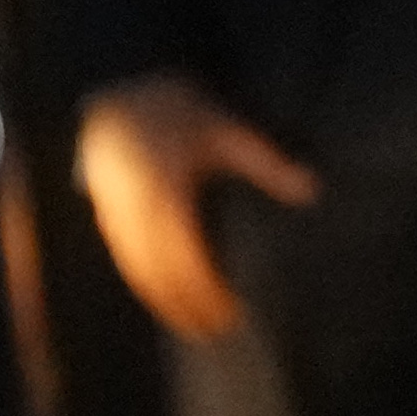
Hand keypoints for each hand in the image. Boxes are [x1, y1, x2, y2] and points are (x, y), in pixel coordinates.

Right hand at [73, 74, 317, 343]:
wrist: (118, 83)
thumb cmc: (175, 107)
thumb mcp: (226, 130)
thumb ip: (267, 163)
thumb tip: (311, 190)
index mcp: (168, 197)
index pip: (188, 263)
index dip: (207, 295)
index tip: (229, 315)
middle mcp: (137, 212)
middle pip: (160, 276)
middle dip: (185, 307)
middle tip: (212, 332)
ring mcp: (116, 213)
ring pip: (137, 270)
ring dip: (161, 300)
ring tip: (188, 322)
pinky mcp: (105, 209)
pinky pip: (122, 257)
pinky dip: (141, 280)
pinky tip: (158, 292)